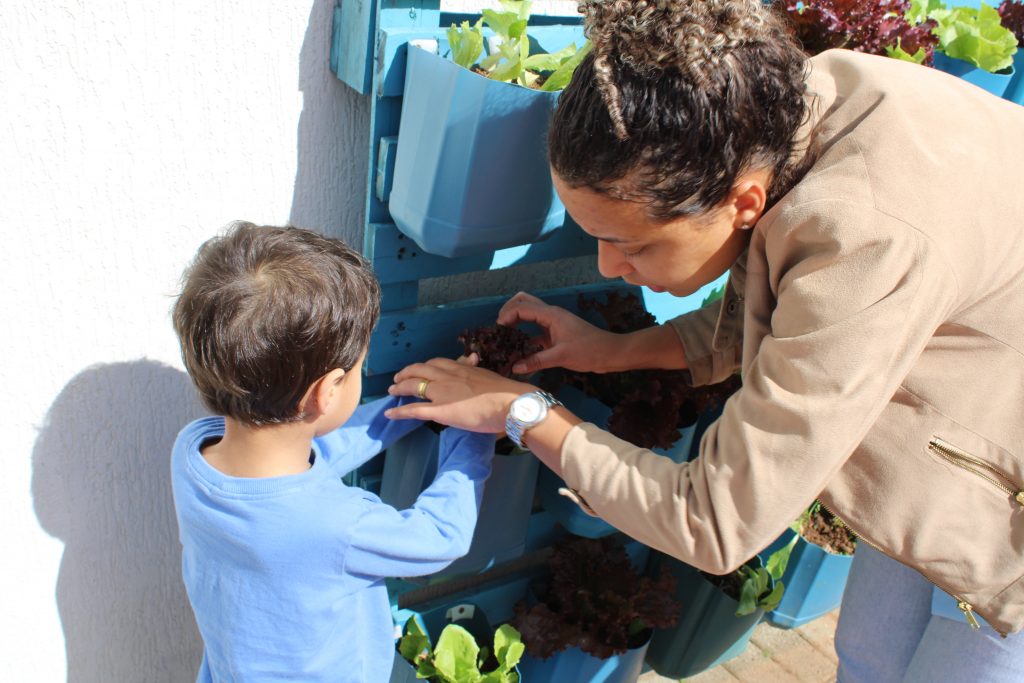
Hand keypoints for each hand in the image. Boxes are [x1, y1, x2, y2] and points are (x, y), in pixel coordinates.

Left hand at [385, 358, 534, 432]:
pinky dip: (400, 412)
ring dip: (400, 388)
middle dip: (407, 373)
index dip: (424, 366)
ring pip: (414, 386)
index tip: (419, 369)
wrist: (509, 404)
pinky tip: (389, 414)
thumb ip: (474, 369)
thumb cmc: (504, 393)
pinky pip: (415, 410)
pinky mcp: (440, 410)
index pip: (436, 363)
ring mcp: (442, 393)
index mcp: (460, 368)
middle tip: (398, 378)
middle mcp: (447, 376)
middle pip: (420, 370)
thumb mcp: (486, 374)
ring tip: (392, 391)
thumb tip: (472, 359)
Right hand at [497, 291, 617, 373]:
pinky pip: (535, 328)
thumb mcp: (561, 357)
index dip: (506, 315)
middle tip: (499, 328)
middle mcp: (550, 314)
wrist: (610, 353)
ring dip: (516, 320)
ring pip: (529, 313)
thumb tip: (515, 367)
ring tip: (505, 336)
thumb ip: (537, 361)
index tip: (498, 330)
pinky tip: (519, 349)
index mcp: (551, 315)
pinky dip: (525, 334)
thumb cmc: (589, 351)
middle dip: (508, 311)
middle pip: (523, 301)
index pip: (522, 307)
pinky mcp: (555, 333)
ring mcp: (553, 322)